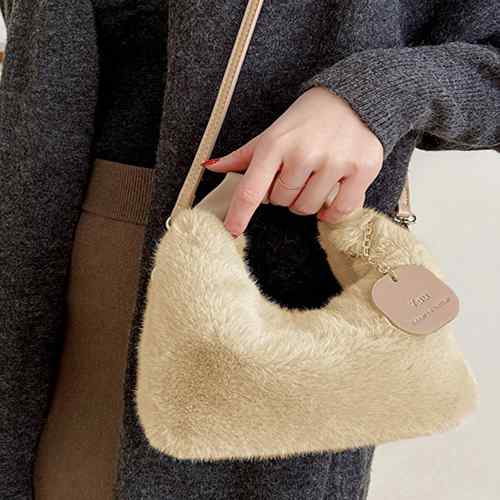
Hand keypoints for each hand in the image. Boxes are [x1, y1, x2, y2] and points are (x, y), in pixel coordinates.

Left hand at [203, 85, 383, 236]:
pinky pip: (338, 211)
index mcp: (275, 144)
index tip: (231, 231)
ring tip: (315, 177)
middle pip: (281, 202)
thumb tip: (211, 166)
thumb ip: (244, 156)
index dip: (239, 214)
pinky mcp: (361, 170)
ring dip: (307, 200)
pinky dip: (332, 211)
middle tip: (297, 172)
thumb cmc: (307, 120)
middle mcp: (303, 154)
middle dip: (284, 193)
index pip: (251, 189)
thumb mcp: (273, 133)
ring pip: (307, 208)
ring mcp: (334, 162)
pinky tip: (331, 193)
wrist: (355, 98)